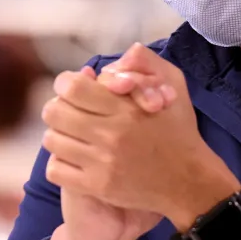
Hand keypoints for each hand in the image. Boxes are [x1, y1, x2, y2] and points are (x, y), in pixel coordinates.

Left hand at [48, 62, 176, 239]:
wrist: (189, 181)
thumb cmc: (179, 131)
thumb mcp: (173, 87)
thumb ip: (148, 64)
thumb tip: (124, 52)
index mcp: (126, 108)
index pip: (72, 88)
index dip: (65, 83)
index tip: (72, 87)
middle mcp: (111, 135)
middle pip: (54, 112)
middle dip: (59, 108)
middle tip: (70, 112)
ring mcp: (102, 163)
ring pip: (51, 140)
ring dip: (59, 135)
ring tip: (73, 136)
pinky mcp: (98, 187)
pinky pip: (56, 170)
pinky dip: (60, 163)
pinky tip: (74, 159)